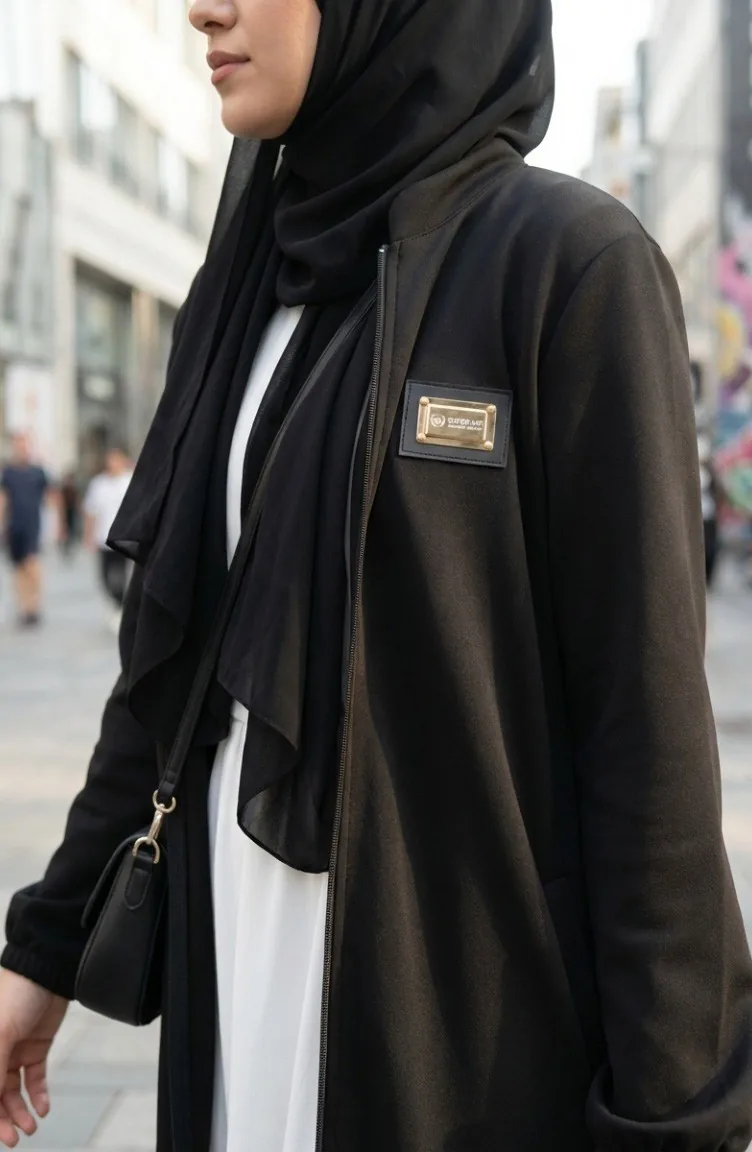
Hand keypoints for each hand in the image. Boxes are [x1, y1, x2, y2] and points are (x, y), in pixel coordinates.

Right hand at [0, 970, 67, 1147]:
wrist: (50, 969)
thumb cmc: (16, 994)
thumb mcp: (0, 1034)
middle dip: (2, 1120)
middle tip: (14, 1139)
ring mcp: (13, 1050)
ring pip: (12, 1091)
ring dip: (20, 1112)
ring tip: (31, 1128)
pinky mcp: (36, 1046)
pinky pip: (34, 1078)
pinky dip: (37, 1095)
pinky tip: (42, 1109)